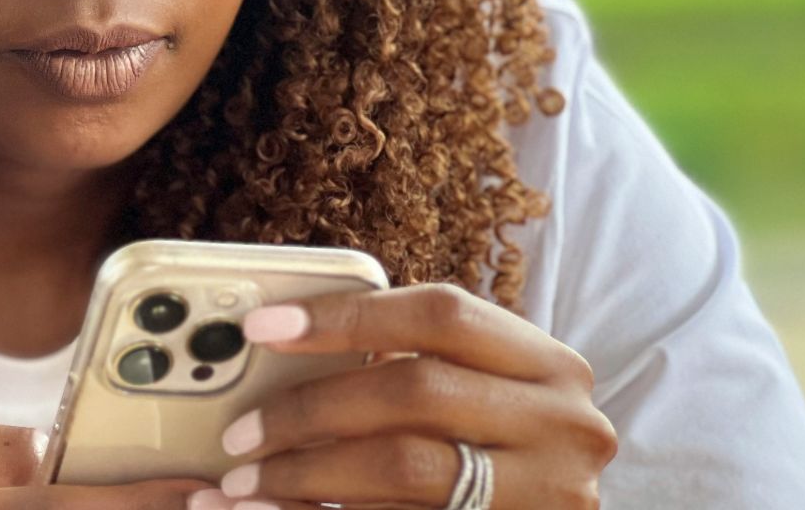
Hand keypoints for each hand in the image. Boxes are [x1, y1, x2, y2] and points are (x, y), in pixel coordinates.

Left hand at [191, 283, 617, 509]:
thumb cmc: (501, 449)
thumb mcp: (481, 394)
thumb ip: (414, 364)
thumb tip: (282, 343)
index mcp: (551, 366)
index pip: (440, 314)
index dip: (346, 315)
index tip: (261, 327)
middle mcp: (564, 427)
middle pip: (414, 391)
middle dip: (311, 408)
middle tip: (240, 432)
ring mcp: (549, 495)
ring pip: (404, 467)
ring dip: (307, 474)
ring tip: (244, 482)